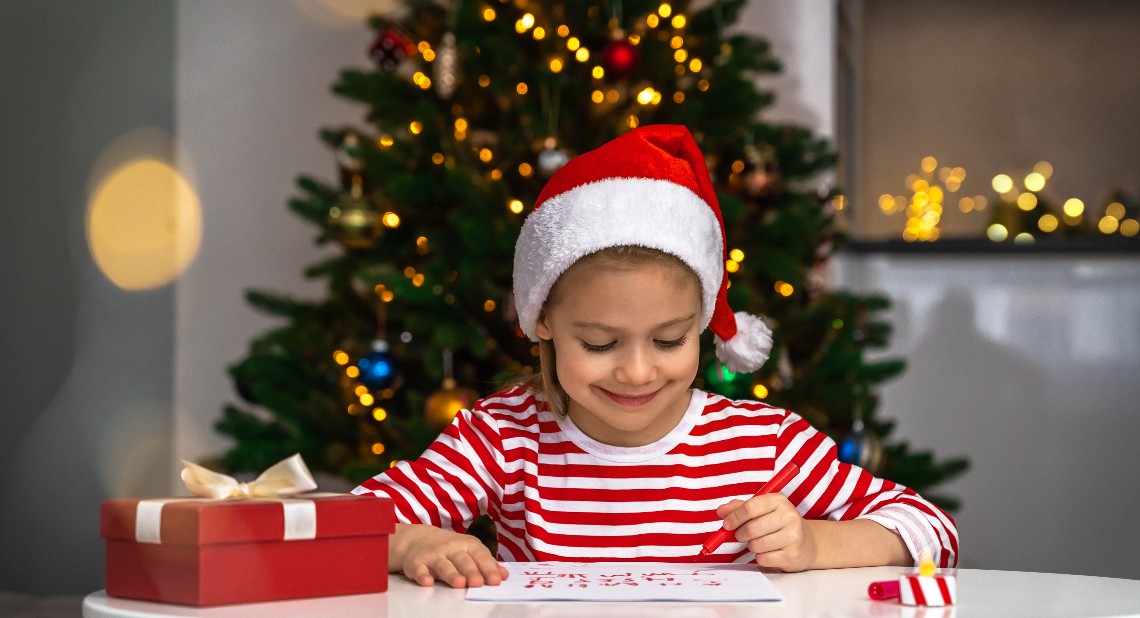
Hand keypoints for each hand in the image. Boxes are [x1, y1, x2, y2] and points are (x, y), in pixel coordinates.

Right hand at [394, 524, 508, 587]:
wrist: (418, 539)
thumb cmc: (449, 549)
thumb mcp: (469, 551)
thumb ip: (486, 563)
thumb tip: (504, 575)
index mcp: (467, 545)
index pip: (480, 556)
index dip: (488, 568)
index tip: (496, 580)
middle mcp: (451, 548)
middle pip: (463, 560)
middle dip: (471, 571)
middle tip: (478, 583)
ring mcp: (434, 555)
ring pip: (444, 565)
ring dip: (451, 574)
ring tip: (459, 583)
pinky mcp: (417, 563)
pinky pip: (420, 569)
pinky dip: (423, 575)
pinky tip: (427, 582)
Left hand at [716, 494, 816, 571]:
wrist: (807, 543)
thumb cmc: (778, 524)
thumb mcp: (761, 510)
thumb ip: (739, 508)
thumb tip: (720, 511)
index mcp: (778, 501)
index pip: (750, 507)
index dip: (734, 517)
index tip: (727, 524)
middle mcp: (789, 516)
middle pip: (751, 528)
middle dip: (740, 534)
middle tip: (741, 535)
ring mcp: (793, 536)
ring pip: (756, 545)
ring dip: (751, 546)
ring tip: (758, 542)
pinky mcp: (793, 555)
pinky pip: (763, 559)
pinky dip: (760, 557)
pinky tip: (768, 552)